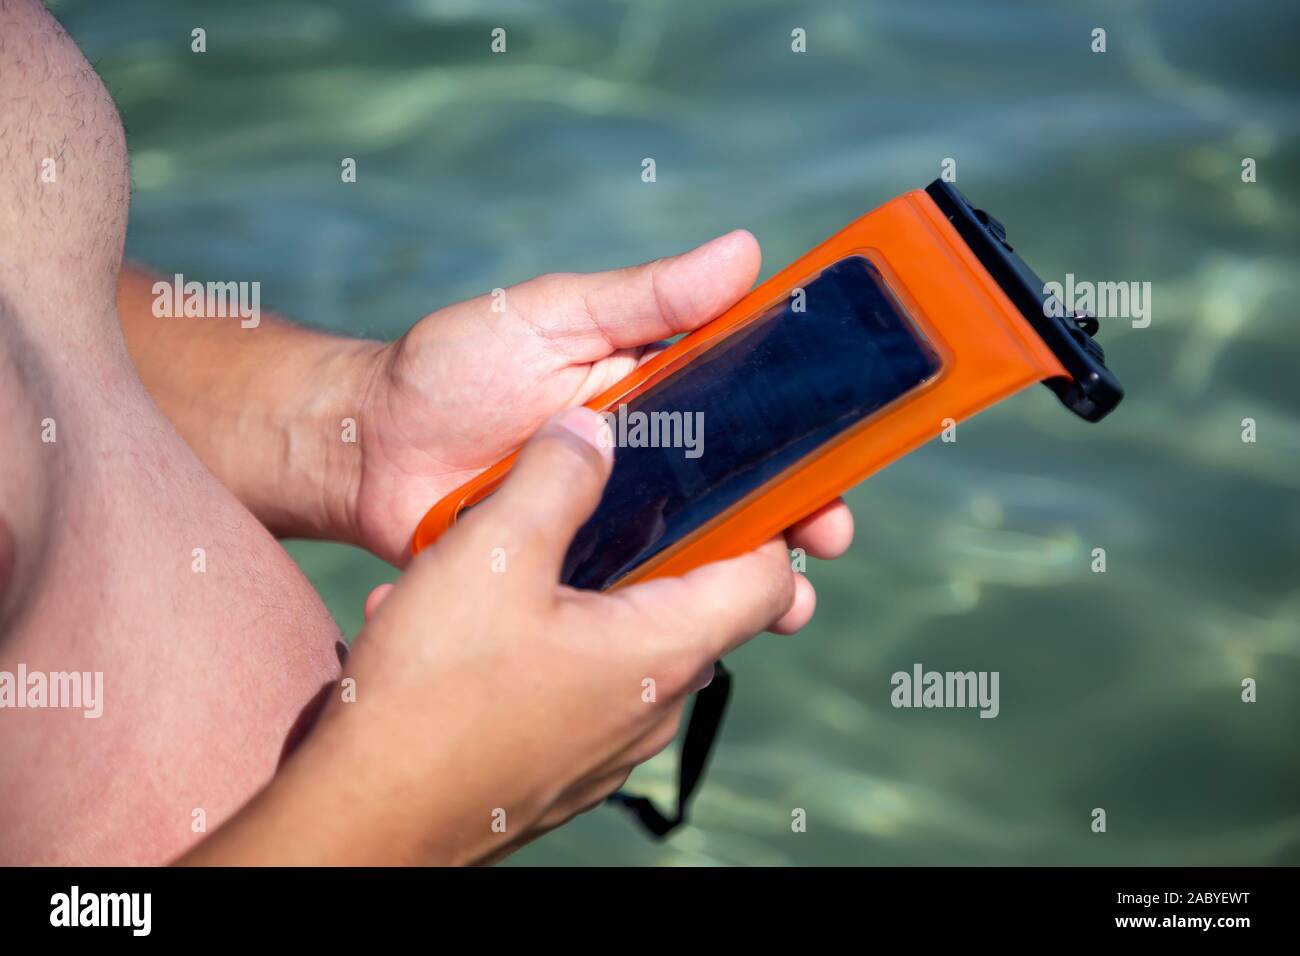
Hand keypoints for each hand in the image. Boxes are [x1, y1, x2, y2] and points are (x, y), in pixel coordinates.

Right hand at [195, 408, 797, 864]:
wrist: (360, 820)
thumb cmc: (432, 695)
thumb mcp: (493, 554)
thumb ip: (555, 478)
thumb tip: (590, 431)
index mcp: (663, 653)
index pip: (770, 582)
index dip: (763, 524)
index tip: (725, 483)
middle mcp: (652, 709)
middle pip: (690, 607)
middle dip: (645, 548)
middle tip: (587, 506)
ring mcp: (607, 748)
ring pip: (620, 645)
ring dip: (572, 597)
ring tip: (494, 571)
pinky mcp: (560, 769)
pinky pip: (570, 688)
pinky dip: (534, 648)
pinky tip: (457, 631)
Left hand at [349, 231, 852, 626]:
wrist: (366, 447)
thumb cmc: (454, 366)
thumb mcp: (555, 315)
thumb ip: (647, 298)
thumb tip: (745, 252)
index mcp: (657, 394)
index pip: (754, 415)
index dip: (806, 440)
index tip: (846, 462)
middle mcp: (647, 463)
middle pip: (745, 495)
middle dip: (798, 520)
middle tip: (824, 543)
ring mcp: (615, 523)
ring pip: (704, 557)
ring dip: (754, 581)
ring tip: (787, 606)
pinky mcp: (577, 574)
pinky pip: (639, 603)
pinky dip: (678, 622)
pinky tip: (707, 640)